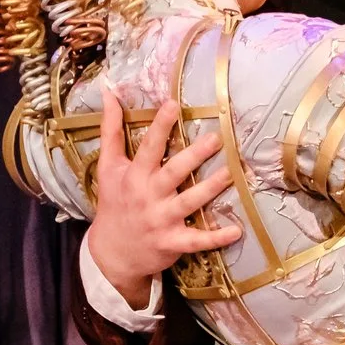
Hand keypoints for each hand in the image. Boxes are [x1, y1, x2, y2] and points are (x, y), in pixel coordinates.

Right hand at [82, 99, 239, 310]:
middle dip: (194, 156)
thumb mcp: (108, 167)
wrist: (110, 252)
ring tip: (231, 173)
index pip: (148, 147)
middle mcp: (148, 196)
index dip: (160, 126)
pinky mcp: (172, 242)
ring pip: (189, 202)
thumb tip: (109, 93)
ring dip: (210, 189)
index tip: (174, 104)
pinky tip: (237, 230)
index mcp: (134, 175)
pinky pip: (196, 240)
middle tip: (216, 138)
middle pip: (173, 172)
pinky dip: (216, 238)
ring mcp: (160, 220)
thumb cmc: (114, 202)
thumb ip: (111, 130)